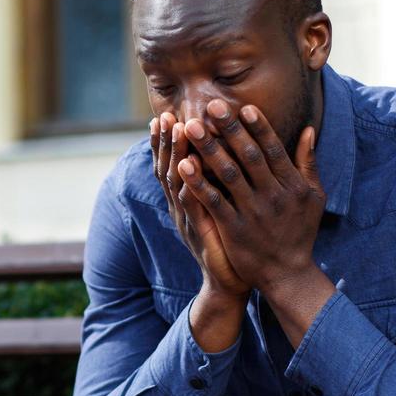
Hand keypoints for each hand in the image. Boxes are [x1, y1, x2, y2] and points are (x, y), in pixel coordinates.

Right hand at [150, 111, 251, 299]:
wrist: (229, 280)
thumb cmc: (229, 241)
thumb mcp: (222, 207)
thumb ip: (219, 181)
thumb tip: (224, 153)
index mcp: (186, 199)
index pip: (173, 163)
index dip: (167, 142)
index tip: (166, 115)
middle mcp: (181, 207)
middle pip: (168, 168)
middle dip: (166, 141)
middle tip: (166, 115)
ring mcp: (188, 219)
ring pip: (177, 182)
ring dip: (176, 154)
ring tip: (178, 130)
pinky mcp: (200, 231)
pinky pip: (192, 203)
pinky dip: (189, 183)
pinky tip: (189, 165)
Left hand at [176, 99, 334, 343]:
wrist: (288, 274)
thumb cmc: (301, 232)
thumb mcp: (313, 196)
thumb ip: (308, 162)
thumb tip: (308, 129)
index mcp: (292, 184)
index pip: (272, 149)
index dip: (258, 127)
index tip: (242, 107)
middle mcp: (273, 195)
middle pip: (248, 156)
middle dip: (229, 129)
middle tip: (211, 106)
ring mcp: (253, 212)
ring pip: (228, 174)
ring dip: (208, 148)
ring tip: (191, 127)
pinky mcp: (234, 229)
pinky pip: (213, 201)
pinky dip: (199, 182)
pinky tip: (183, 164)